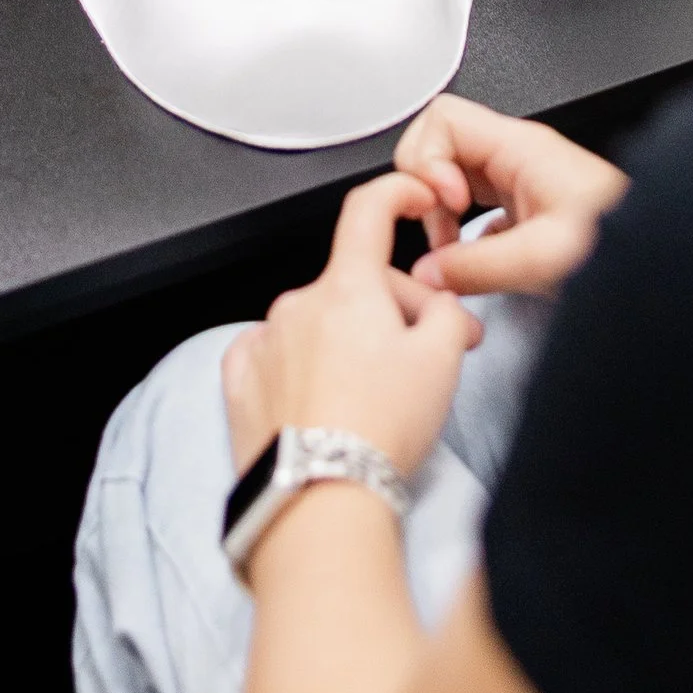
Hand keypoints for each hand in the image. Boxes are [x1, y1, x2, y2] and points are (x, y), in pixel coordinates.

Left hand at [222, 174, 482, 485]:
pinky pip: (278, 355)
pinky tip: (326, 398)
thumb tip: (443, 308)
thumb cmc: (378, 431)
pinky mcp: (242, 384)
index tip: (415, 196)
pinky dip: (305, 366)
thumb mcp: (445, 360)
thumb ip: (450, 314)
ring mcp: (264, 343)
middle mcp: (297, 305)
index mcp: (346, 287)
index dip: (398, 192)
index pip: (368, 210)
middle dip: (396, 310)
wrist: (321, 500)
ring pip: (320, 324)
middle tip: (431, 358)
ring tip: (377, 396)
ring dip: (351, 343)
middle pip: (355, 285)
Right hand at [392, 99, 627, 300]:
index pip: (441, 119)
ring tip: (456, 253)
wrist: (665, 257)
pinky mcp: (526, 209)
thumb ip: (477, 266)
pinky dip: (464, 236)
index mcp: (519, 147)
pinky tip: (481, 264)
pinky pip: (474, 210)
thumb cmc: (622, 242)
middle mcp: (517, 156)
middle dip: (428, 191)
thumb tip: (428, 272)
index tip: (443, 202)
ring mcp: (521, 180)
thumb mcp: (542, 258)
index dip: (427, 160)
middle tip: (442, 230)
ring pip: (454, 180)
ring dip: (444, 216)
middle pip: (440, 148)